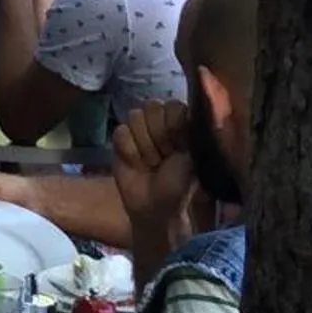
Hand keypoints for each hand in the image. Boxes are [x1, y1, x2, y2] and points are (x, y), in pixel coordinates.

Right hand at [112, 99, 201, 235]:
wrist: (153, 207)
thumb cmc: (178, 186)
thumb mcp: (191, 161)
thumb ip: (188, 133)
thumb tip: (183, 111)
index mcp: (182, 125)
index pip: (174, 105)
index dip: (174, 125)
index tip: (179, 147)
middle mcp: (160, 123)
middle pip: (152, 106)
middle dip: (158, 136)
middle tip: (165, 157)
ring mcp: (138, 130)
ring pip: (134, 116)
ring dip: (144, 145)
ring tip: (151, 163)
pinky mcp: (120, 139)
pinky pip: (120, 131)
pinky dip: (130, 151)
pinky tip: (136, 164)